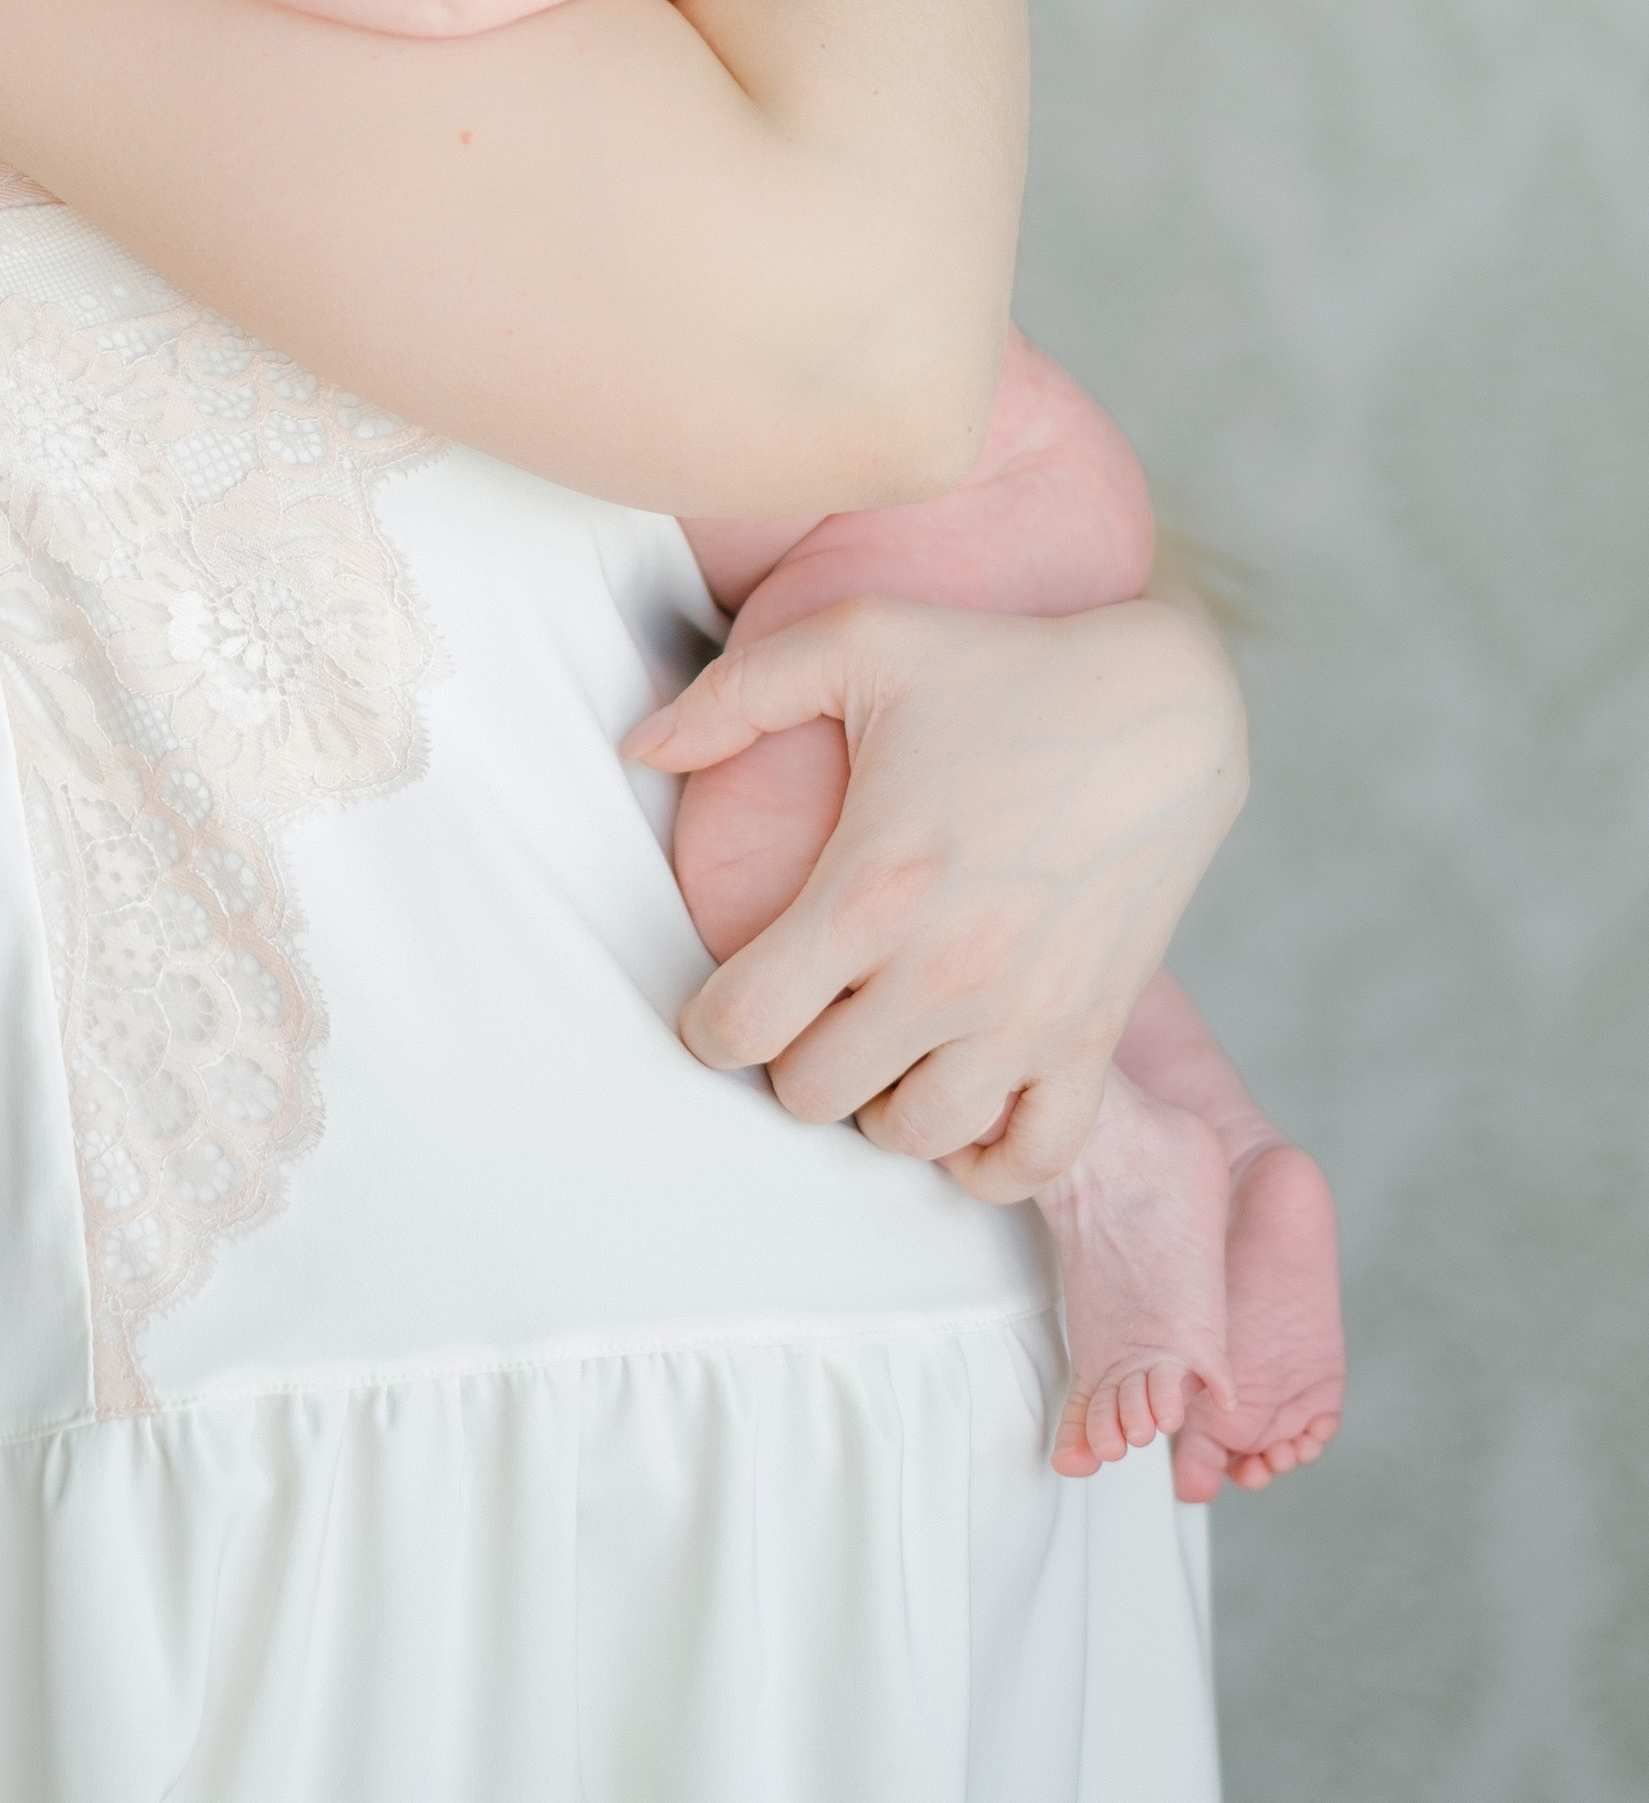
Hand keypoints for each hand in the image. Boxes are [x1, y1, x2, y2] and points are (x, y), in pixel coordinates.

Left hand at [622, 595, 1246, 1196]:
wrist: (1164, 709)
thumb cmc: (1001, 667)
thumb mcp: (861, 640)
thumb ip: (735, 692)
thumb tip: (637, 747)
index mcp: (871, 890)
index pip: (742, 1029)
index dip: (711, 1024)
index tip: (728, 995)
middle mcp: (945, 973)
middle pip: (813, 1097)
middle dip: (791, 1057)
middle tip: (810, 1005)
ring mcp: (1026, 1017)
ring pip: (909, 1139)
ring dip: (879, 1101)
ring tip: (880, 1037)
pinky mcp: (1094, 1037)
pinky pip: (1028, 1163)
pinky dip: (983, 1156)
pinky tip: (959, 1095)